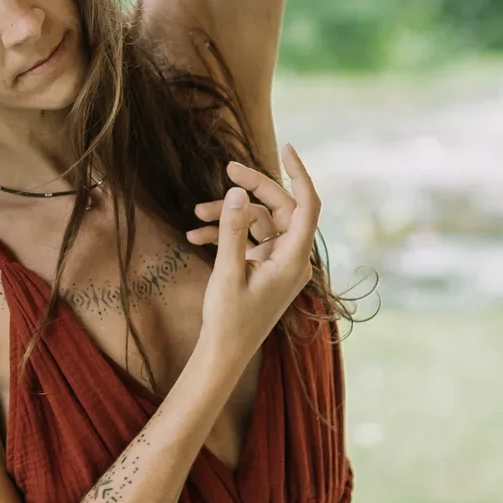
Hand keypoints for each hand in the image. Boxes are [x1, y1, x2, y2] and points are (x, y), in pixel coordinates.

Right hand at [192, 146, 320, 377]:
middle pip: (280, 207)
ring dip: (230, 214)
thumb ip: (233, 231)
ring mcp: (279, 262)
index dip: (299, 173)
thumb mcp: (227, 272)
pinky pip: (250, 238)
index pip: (307, 205)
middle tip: (227, 168)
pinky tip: (196, 236)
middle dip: (252, 189)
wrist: (223, 354)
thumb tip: (237, 193)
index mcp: (294, 259)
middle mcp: (292, 258)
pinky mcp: (264, 267)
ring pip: (260, 222)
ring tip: (196, 214)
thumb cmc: (228, 320)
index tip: (285, 148)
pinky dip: (226, 233)